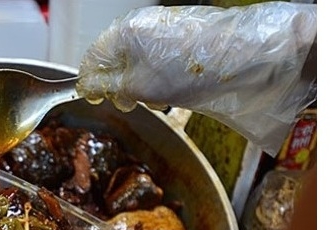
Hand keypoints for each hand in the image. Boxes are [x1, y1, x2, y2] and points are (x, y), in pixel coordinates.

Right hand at [76, 3, 316, 155]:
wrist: (243, 56)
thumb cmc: (190, 69)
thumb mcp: (139, 86)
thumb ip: (108, 85)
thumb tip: (87, 86)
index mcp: (123, 31)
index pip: (92, 57)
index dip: (91, 82)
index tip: (94, 100)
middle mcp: (140, 24)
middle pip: (114, 58)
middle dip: (118, 84)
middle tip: (131, 103)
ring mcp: (162, 29)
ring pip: (136, 61)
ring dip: (140, 83)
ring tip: (157, 98)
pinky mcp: (181, 36)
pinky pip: (157, 58)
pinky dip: (158, 76)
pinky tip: (173, 87)